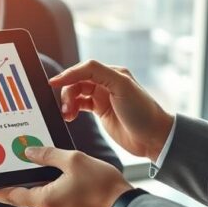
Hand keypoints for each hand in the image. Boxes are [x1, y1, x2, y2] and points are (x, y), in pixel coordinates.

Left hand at [0, 147, 131, 206]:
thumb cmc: (103, 187)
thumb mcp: (73, 160)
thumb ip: (48, 155)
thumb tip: (28, 152)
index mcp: (45, 200)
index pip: (10, 195)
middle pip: (28, 196)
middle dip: (22, 183)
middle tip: (13, 171)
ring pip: (47, 199)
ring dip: (46, 186)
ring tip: (52, 170)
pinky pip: (61, 204)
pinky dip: (60, 192)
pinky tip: (71, 182)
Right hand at [50, 60, 173, 159]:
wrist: (154, 138)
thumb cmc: (142, 112)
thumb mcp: (121, 86)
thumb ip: (97, 73)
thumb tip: (72, 72)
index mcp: (113, 73)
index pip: (85, 68)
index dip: (68, 75)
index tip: (53, 83)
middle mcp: (107, 83)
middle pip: (78, 81)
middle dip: (68, 93)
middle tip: (65, 109)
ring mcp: (103, 97)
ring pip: (77, 94)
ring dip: (68, 103)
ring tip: (67, 115)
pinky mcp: (101, 111)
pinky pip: (80, 105)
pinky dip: (72, 109)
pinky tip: (70, 117)